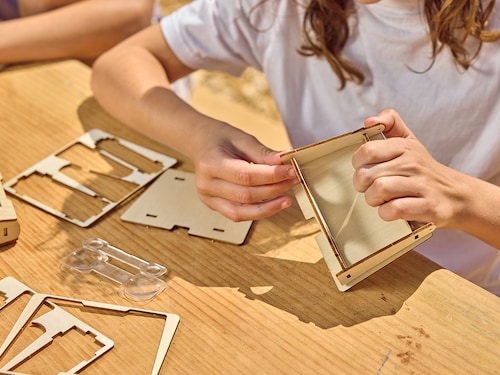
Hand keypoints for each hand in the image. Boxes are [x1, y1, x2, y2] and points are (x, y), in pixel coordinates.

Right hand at [192, 121, 297, 221]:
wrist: (199, 142)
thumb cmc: (220, 138)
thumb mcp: (242, 138)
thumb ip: (263, 153)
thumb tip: (284, 163)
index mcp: (211, 163)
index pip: (246, 175)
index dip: (271, 176)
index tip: (292, 171)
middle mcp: (206, 184)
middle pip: (246, 195)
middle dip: (274, 189)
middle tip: (294, 180)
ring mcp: (208, 198)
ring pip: (242, 211)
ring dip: (269, 207)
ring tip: (287, 198)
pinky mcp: (213, 205)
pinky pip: (238, 215)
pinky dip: (258, 212)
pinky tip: (273, 204)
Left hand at [351, 109, 465, 227]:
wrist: (458, 195)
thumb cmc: (424, 170)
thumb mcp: (410, 142)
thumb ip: (390, 125)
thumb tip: (369, 120)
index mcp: (405, 147)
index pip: (367, 150)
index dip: (358, 164)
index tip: (365, 170)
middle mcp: (413, 163)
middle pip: (367, 174)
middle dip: (362, 186)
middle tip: (370, 189)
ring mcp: (422, 185)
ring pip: (378, 190)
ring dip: (373, 200)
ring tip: (381, 200)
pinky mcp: (428, 206)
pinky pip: (394, 209)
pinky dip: (386, 213)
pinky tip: (391, 210)